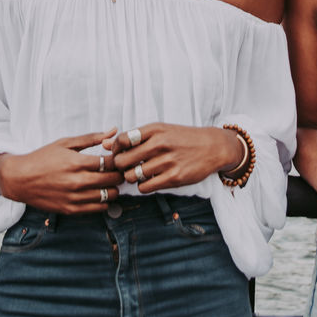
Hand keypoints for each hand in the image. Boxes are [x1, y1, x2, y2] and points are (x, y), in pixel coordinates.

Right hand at [0, 130, 124, 212]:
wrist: (19, 179)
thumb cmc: (42, 158)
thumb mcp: (65, 143)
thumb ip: (91, 138)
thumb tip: (113, 130)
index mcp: (77, 162)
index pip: (111, 162)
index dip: (119, 159)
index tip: (118, 158)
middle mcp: (77, 182)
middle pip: (113, 180)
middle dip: (119, 174)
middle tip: (117, 170)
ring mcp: (74, 197)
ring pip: (109, 196)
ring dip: (113, 189)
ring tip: (109, 182)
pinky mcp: (70, 209)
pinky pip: (98, 209)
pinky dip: (104, 202)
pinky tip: (99, 193)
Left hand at [106, 123, 239, 191]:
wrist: (212, 147)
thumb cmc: (182, 138)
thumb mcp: (159, 131)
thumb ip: (133, 138)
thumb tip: (103, 144)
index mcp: (154, 129)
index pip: (121, 140)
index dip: (115, 150)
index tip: (120, 153)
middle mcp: (160, 144)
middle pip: (123, 161)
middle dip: (120, 167)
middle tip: (126, 167)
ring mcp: (167, 161)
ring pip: (132, 176)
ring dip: (132, 178)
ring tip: (139, 174)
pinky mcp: (174, 177)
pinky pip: (145, 187)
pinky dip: (143, 186)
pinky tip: (149, 180)